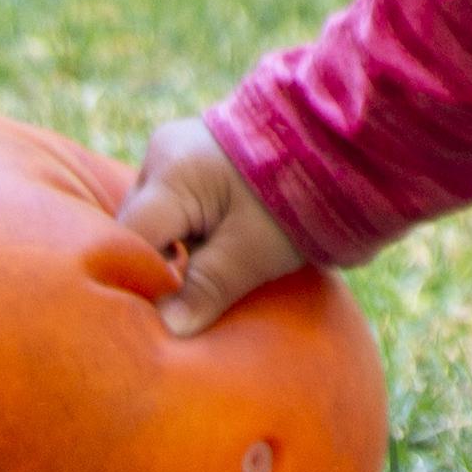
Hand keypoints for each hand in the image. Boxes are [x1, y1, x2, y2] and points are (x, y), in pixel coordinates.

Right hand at [111, 116, 304, 336]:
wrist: (341, 143)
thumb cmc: (298, 200)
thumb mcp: (253, 252)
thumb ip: (205, 289)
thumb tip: (167, 328)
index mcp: (172, 174)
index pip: (130, 238)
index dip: (138, 280)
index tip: (154, 315)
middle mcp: (163, 154)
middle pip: (138, 226)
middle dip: (154, 264)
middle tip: (175, 303)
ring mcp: (178, 149)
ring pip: (155, 215)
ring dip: (172, 248)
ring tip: (200, 277)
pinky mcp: (196, 154)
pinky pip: (174, 202)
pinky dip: (187, 230)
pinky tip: (210, 251)